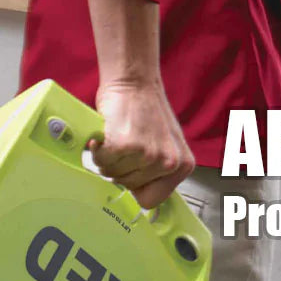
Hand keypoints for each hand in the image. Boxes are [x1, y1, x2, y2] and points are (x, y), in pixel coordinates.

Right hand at [90, 80, 195, 208]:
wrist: (134, 80)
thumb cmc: (145, 110)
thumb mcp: (163, 144)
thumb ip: (156, 170)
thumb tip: (140, 199)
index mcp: (183, 165)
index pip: (152, 200)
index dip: (135, 187)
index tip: (130, 171)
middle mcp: (170, 163)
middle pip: (129, 187)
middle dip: (121, 169)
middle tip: (125, 143)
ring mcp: (149, 155)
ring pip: (113, 175)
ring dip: (109, 159)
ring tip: (119, 134)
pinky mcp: (127, 146)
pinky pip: (101, 162)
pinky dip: (97, 150)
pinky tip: (106, 134)